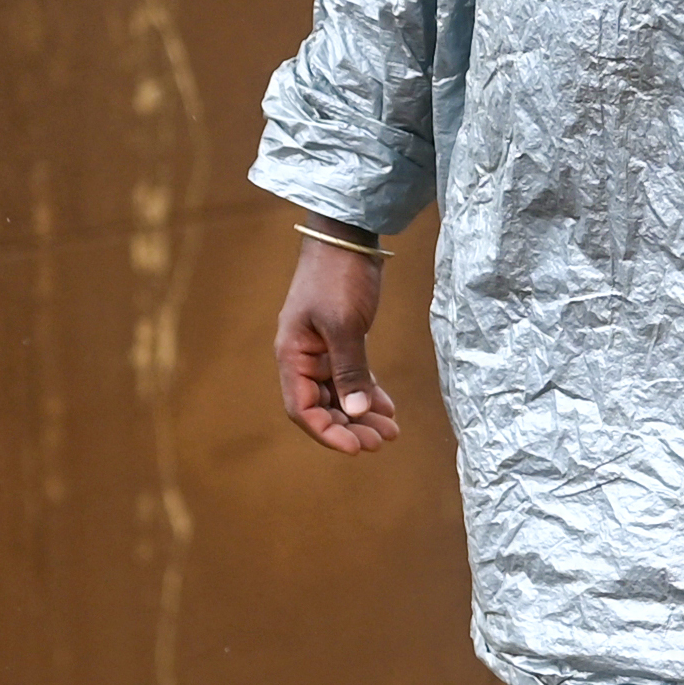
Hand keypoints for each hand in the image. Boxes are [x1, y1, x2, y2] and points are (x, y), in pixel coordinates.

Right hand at [275, 236, 404, 453]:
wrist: (346, 237)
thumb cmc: (338, 276)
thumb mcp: (344, 325)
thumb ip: (349, 370)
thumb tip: (353, 412)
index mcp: (293, 356)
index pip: (302, 409)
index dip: (327, 432)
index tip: (356, 448)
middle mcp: (303, 358)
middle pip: (322, 407)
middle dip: (350, 427)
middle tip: (382, 441)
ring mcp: (321, 350)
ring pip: (339, 394)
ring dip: (362, 414)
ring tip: (390, 431)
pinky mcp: (340, 340)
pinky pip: (350, 377)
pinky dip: (367, 392)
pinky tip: (386, 407)